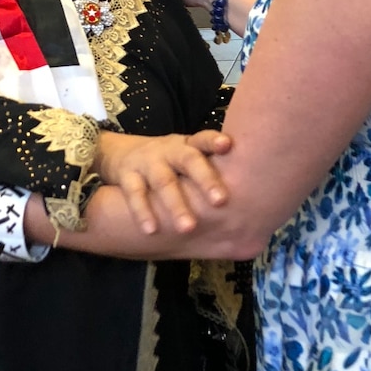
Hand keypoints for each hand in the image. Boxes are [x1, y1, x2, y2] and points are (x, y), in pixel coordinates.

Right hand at [96, 129, 231, 234]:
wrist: (121, 153)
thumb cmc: (167, 161)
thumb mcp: (187, 157)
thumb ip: (211, 169)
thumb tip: (250, 200)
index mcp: (188, 145)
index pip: (203, 139)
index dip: (215, 141)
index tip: (228, 145)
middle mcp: (169, 151)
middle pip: (188, 160)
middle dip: (205, 180)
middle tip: (221, 201)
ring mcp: (148, 162)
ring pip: (163, 182)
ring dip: (176, 205)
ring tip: (188, 228)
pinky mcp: (127, 176)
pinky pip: (135, 194)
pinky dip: (142, 212)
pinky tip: (152, 230)